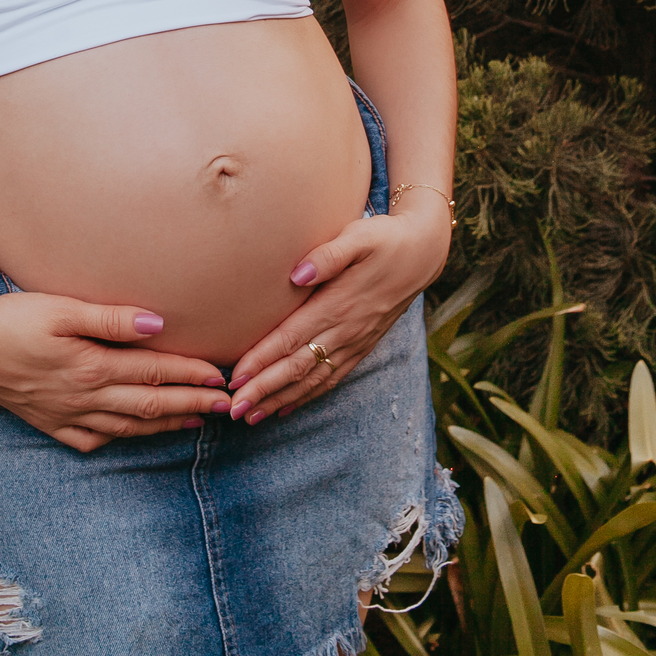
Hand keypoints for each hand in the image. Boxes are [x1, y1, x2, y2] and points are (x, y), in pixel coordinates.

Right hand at [0, 289, 233, 451]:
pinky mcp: (51, 423)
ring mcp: (67, 415)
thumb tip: (158, 324)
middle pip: (150, 404)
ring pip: (128, 426)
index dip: (190, 375)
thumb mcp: (60, 309)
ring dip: (166, 424)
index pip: (154, 372)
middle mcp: (85, 398)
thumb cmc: (11, 319)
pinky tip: (134, 434)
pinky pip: (95, 439)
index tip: (221, 377)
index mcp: (91, 367)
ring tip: (196, 421)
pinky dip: (122, 437)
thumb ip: (110, 318)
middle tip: (227, 405)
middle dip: (192, 404)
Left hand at [225, 199, 451, 424]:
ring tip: (251, 417)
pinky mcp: (363, 346)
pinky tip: (287, 407)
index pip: (291, 338)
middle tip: (233, 409)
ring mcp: (355, 342)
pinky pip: (332, 378)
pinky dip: (308, 395)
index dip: (262, 360)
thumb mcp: (359, 237)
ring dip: (280, 399)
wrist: (421, 253)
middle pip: (297, 367)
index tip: (236, 378)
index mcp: (338, 305)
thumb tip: (296, 274)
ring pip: (313, 380)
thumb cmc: (384, 240)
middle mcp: (345, 330)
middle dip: (264, 390)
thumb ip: (329, 254)